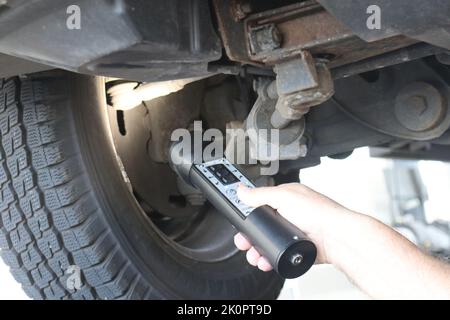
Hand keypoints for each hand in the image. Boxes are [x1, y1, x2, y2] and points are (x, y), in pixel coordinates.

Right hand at [234, 183, 355, 270]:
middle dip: (249, 235)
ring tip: (253, 254)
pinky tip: (265, 260)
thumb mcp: (284, 196)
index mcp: (286, 198)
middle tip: (243, 241)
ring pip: (267, 242)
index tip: (238, 219)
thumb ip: (260, 194)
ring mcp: (292, 233)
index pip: (260, 202)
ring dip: (257, 249)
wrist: (337, 237)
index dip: (247, 210)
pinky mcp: (295, 248)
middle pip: (261, 226)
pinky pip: (277, 254)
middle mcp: (288, 215)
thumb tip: (241, 190)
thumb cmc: (319, 212)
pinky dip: (269, 258)